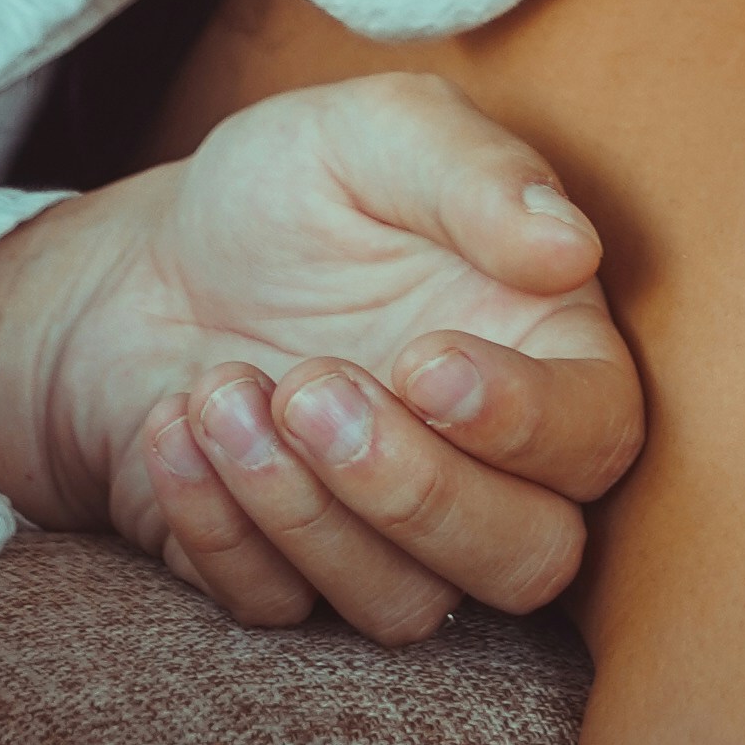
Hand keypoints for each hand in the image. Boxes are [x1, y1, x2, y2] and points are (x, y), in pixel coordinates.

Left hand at [0, 75, 641, 642]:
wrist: (145, 264)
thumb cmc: (287, 187)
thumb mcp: (376, 134)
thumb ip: (479, 176)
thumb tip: (575, 247)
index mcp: (539, 345)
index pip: (598, 433)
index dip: (530, 422)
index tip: (425, 362)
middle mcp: (488, 463)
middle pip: (528, 559)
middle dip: (415, 491)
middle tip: (308, 387)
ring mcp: (390, 538)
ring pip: (405, 607)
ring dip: (303, 511)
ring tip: (219, 389)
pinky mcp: (292, 580)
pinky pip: (281, 610)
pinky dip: (219, 531)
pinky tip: (174, 425)